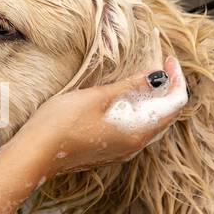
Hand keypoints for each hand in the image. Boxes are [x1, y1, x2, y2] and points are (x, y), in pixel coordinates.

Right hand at [18, 54, 186, 176]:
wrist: (36, 154)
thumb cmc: (63, 122)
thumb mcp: (98, 97)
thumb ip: (130, 87)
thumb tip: (158, 77)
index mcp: (138, 130)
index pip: (176, 104)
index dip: (178, 78)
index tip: (168, 59)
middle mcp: (136, 145)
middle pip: (168, 116)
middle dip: (169, 89)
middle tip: (161, 65)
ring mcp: (123, 151)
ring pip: (154, 125)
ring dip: (156, 101)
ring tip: (146, 79)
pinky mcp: (110, 153)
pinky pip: (138, 131)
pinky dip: (141, 112)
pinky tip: (128, 100)